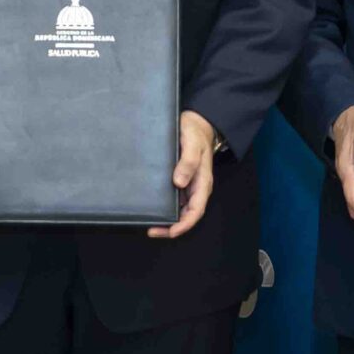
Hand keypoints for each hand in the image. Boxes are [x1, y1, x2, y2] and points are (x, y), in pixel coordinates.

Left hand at [150, 111, 219, 239]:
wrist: (196, 123)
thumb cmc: (195, 132)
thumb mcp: (192, 143)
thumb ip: (188, 162)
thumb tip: (179, 182)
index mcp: (203, 182)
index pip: (196, 210)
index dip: (184, 224)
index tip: (171, 231)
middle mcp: (196, 187)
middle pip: (187, 215)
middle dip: (172, 227)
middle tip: (152, 230)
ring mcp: (188, 185)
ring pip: (180, 209)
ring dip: (168, 219)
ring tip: (150, 224)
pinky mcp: (180, 180)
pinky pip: (174, 199)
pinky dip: (165, 207)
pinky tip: (153, 209)